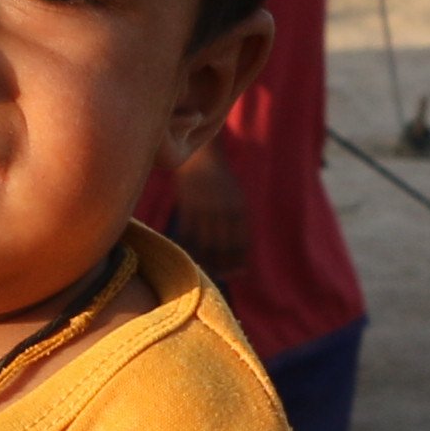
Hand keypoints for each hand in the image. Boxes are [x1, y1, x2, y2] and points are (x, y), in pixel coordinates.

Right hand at [155, 139, 255, 277]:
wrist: (199, 155)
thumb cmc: (219, 178)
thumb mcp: (235, 196)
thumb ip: (237, 219)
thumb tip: (238, 249)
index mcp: (240, 208)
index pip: (242, 243)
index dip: (240, 261)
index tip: (237, 273)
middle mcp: (224, 210)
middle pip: (223, 247)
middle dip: (222, 265)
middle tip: (218, 275)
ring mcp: (205, 208)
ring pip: (205, 243)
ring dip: (204, 259)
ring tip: (203, 268)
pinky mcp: (187, 206)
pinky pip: (188, 234)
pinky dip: (188, 246)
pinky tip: (188, 253)